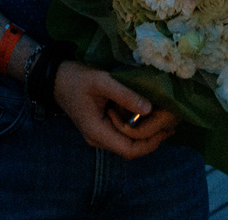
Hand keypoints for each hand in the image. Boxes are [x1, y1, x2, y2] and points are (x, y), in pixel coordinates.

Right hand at [53, 61, 173, 159]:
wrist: (56, 77)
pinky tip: (149, 114)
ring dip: (146, 133)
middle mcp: (98, 138)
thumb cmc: (77, 79)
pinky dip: (138, 127)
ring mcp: (99, 134)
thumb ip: (124, 95)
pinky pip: (123, 133)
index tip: (166, 129)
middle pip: (131, 149)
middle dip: (152, 139)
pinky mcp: (102, 126)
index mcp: (97, 132)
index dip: (150, 143)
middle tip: (171, 122)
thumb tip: (150, 108)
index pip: (129, 150)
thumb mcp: (101, 82)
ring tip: (165, 118)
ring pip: (128, 142)